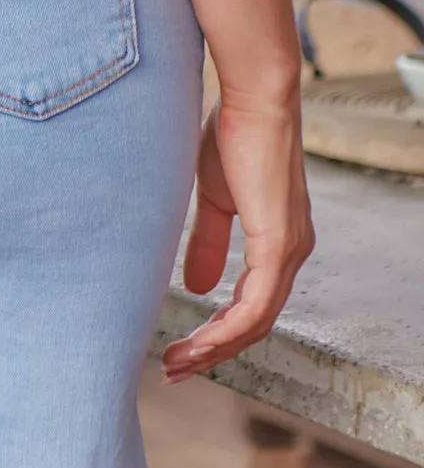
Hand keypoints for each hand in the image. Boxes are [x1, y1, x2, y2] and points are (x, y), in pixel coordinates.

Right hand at [162, 95, 313, 384]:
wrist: (252, 99)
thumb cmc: (234, 134)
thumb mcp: (214, 198)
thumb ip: (208, 242)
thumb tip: (196, 287)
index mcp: (279, 242)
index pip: (253, 305)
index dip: (218, 333)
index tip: (183, 349)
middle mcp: (292, 252)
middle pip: (255, 324)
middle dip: (213, 352)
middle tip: (176, 369)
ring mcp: (289, 250)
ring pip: (256, 322)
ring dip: (215, 348)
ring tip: (179, 362)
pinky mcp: (278, 243)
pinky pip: (255, 305)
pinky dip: (226, 330)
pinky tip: (200, 341)